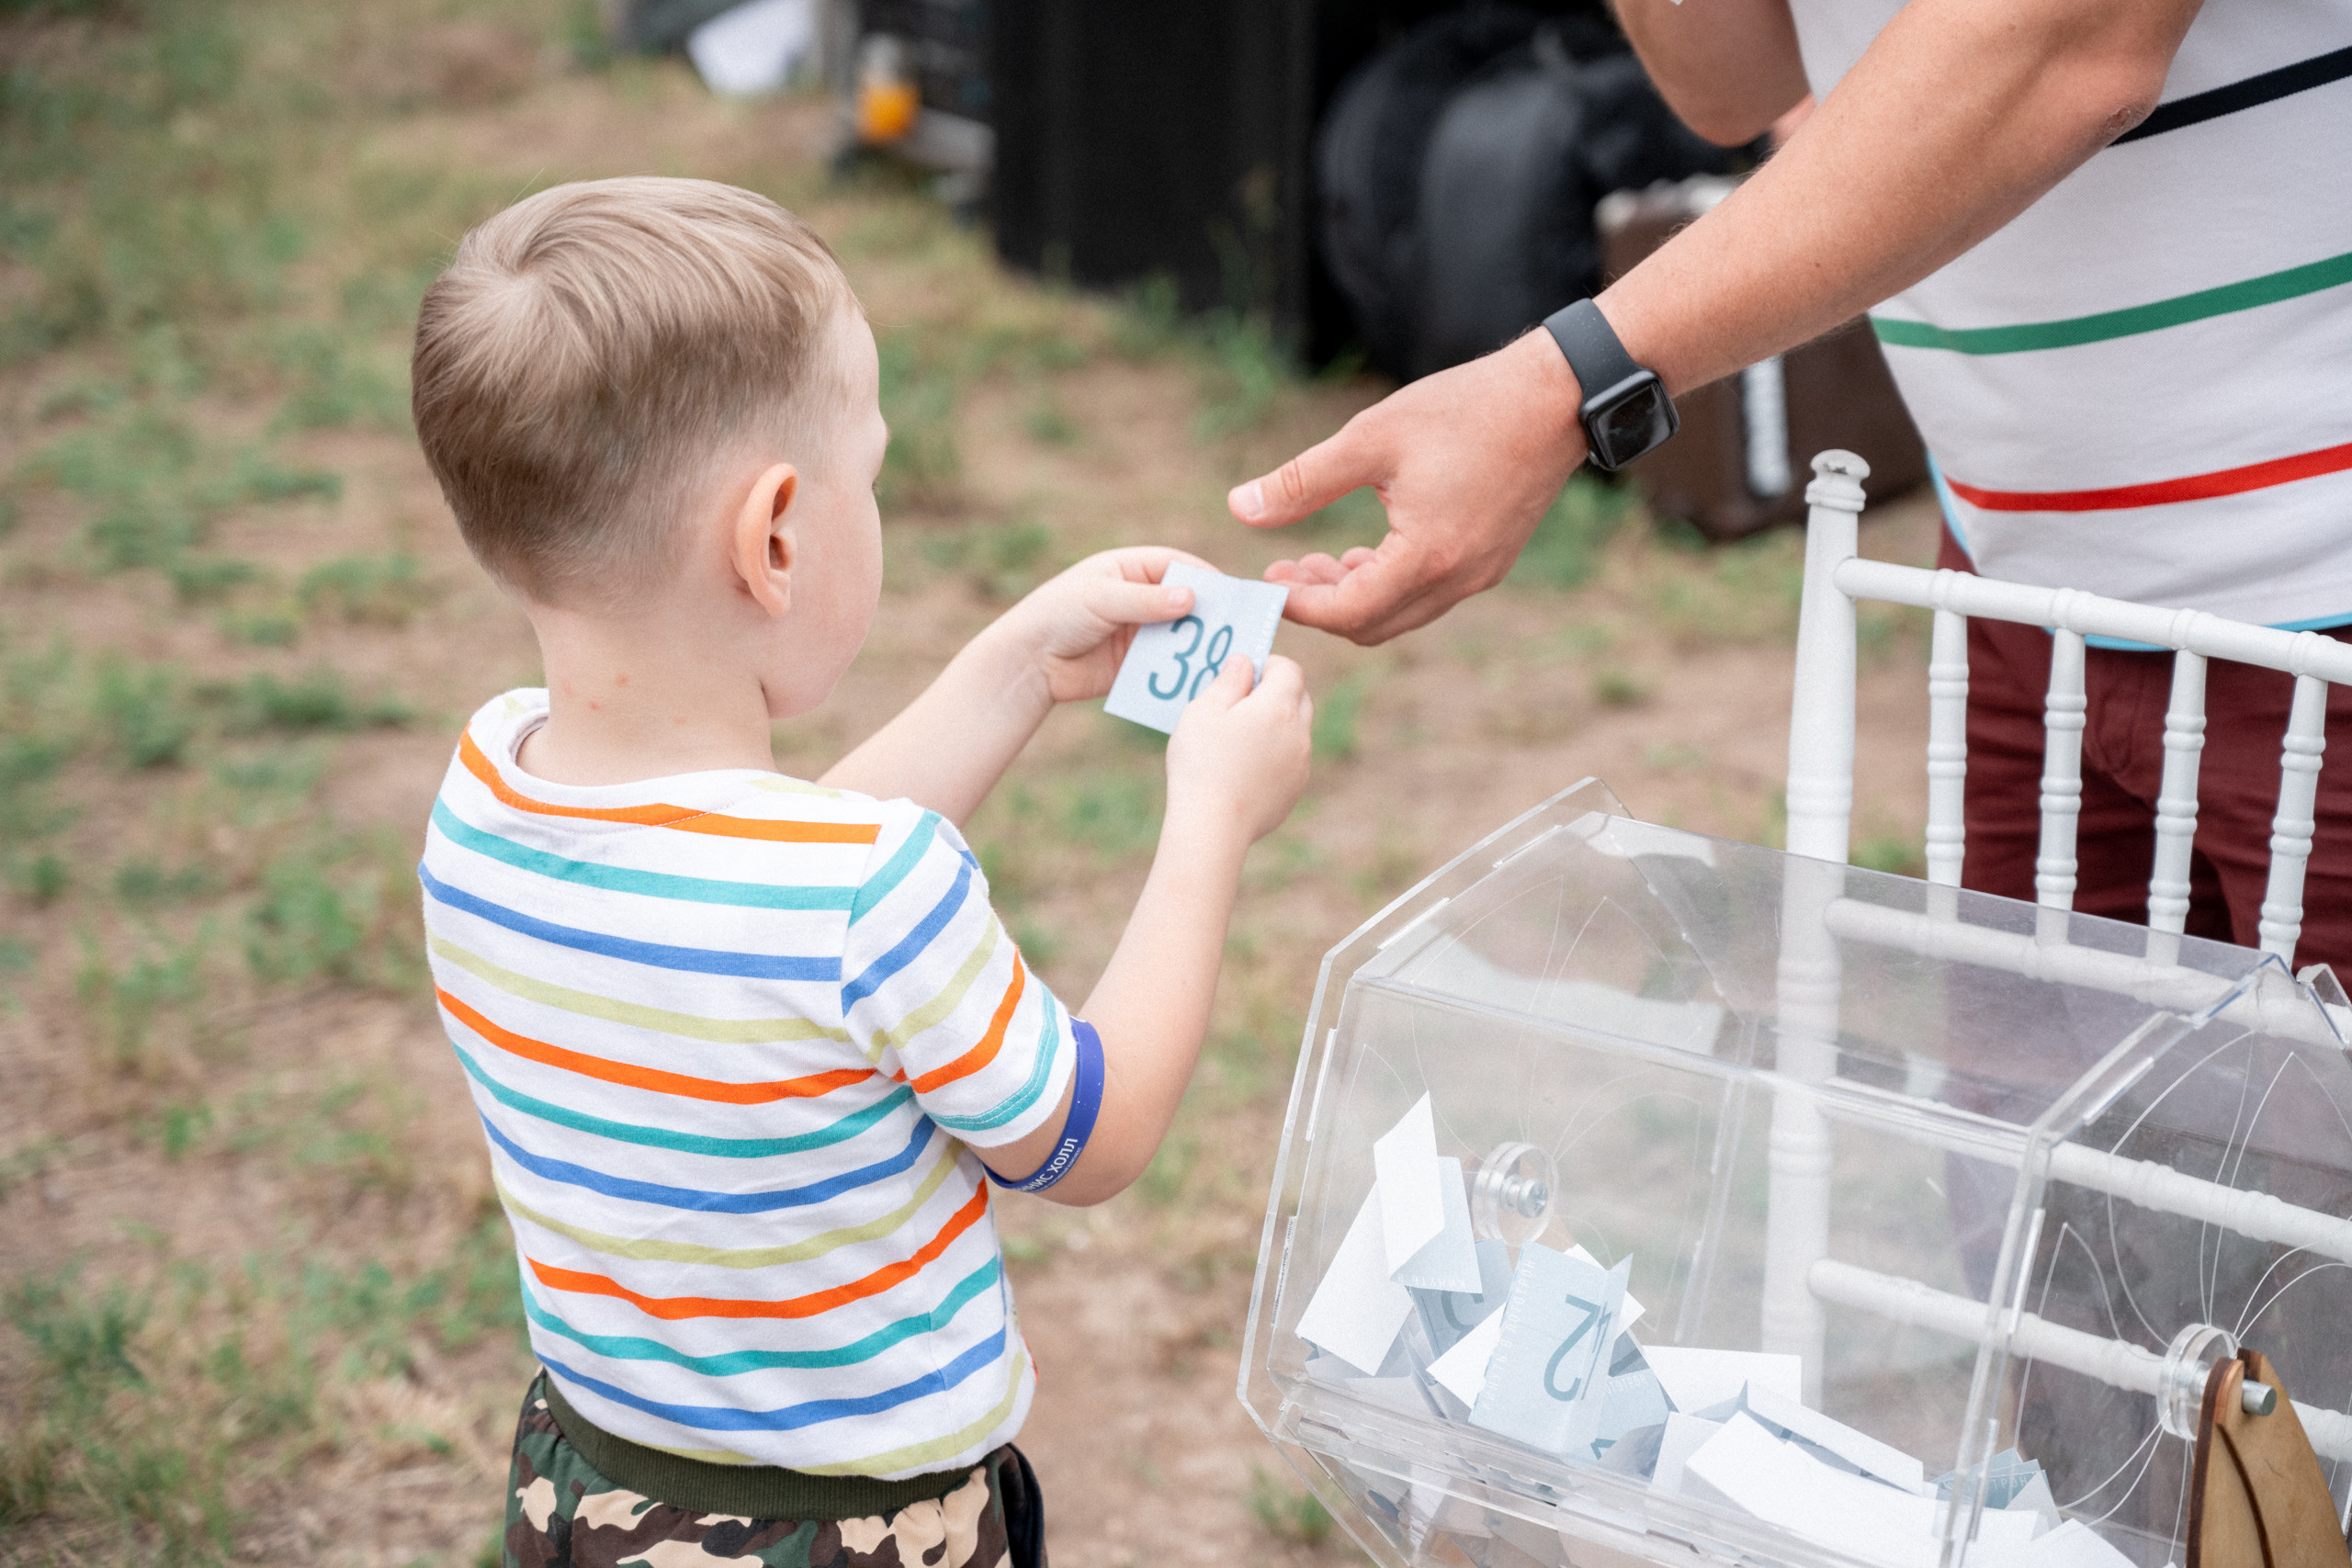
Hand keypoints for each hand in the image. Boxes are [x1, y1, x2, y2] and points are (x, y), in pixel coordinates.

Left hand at [985, 546, 1212, 706]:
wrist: (1027, 662)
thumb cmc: (1056, 615)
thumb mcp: (1100, 599)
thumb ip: (1145, 600)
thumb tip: (1191, 597)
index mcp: (1128, 569)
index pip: (1176, 565)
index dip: (1204, 577)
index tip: (1231, 593)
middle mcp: (1138, 598)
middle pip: (1184, 601)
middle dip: (1208, 614)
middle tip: (1237, 629)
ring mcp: (1138, 631)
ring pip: (1179, 634)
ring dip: (1198, 644)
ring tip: (1224, 657)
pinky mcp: (1135, 663)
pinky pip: (1165, 663)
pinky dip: (1181, 669)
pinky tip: (1199, 678)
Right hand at [1164, 656, 1312, 845]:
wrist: (1213, 826)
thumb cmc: (1202, 763)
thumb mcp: (1203, 711)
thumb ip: (1228, 681)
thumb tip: (1245, 662)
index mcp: (1279, 707)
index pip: (1289, 669)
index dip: (1268, 664)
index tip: (1243, 674)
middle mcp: (1299, 734)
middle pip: (1299, 698)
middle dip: (1276, 692)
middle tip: (1240, 701)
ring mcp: (1300, 765)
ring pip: (1296, 731)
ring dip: (1276, 725)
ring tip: (1238, 737)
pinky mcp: (1294, 791)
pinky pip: (1290, 761)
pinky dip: (1274, 755)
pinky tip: (1242, 768)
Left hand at [1227, 329, 1588, 644]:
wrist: (1557, 397)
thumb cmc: (1465, 410)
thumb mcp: (1370, 438)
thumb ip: (1302, 481)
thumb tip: (1240, 509)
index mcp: (1426, 557)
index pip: (1346, 613)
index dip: (1299, 604)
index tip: (1266, 580)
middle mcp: (1457, 580)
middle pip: (1371, 626)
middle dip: (1321, 605)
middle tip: (1284, 568)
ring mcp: (1479, 575)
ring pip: (1400, 614)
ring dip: (1355, 596)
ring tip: (1317, 559)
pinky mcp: (1490, 561)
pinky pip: (1428, 595)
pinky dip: (1389, 585)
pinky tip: (1368, 549)